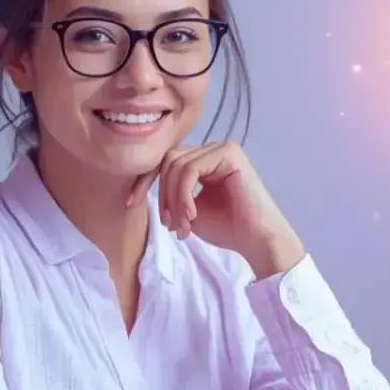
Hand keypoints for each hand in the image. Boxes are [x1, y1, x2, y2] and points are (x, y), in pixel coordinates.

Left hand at [127, 141, 303, 277]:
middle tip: (171, 225)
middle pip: (168, 160)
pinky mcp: (229, 154)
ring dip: (174, 200)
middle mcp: (214, 148)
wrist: (258, 241)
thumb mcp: (188, 210)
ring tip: (183, 225)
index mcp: (205, 159)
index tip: (131, 203)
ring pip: (176, 165)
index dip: (145, 181)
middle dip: (163, 195)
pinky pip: (190, 170)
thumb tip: (141, 188)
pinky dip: (183, 195)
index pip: (166, 161)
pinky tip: (191, 215)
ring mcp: (223, 148)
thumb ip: (171, 194)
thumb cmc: (229, 229)